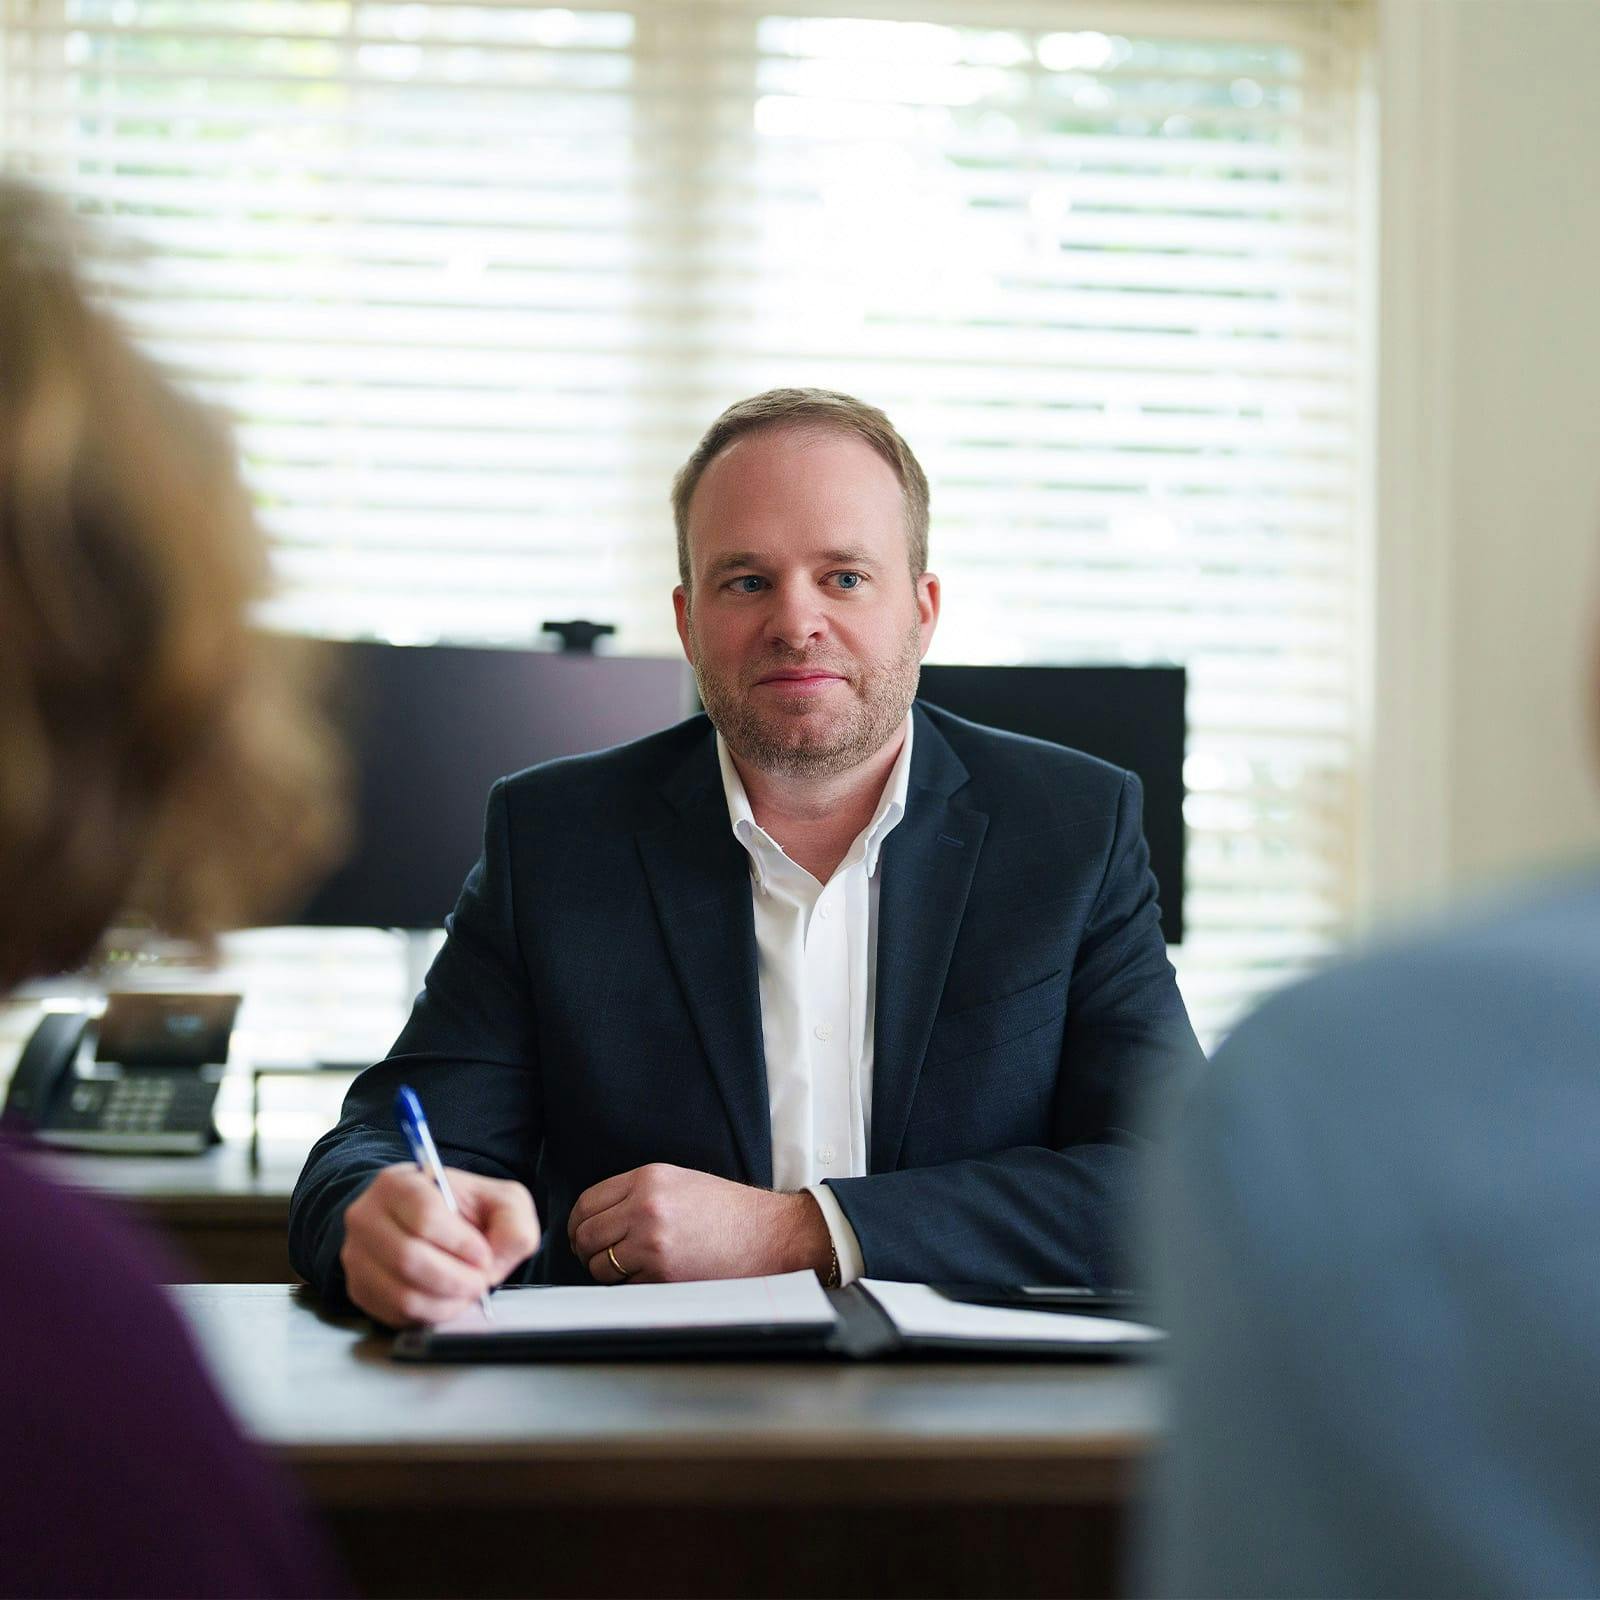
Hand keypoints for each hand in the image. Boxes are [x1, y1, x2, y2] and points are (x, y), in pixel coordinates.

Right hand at [340, 1163, 539, 1326]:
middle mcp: (367, 1217)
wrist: (432, 1229)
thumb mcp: (500, 1201)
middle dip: (455, 1277)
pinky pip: (394, 1313)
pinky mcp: (358, 1288)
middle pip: (409, 1258)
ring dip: (445, 1301)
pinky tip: (446, 1300)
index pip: (424, 1216)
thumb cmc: (465, 1211)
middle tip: (479, 1280)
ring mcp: (356, 1255)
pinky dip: (429, 1314)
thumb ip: (513, 1220)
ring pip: (401, 1292)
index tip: (482, 1254)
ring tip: (466, 1291)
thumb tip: (499, 1251)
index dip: (460, 1243)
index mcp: (399, 1183)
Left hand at [568, 1163, 830, 1283]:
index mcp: (648, 1179)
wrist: (769, 1234)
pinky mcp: (663, 1275)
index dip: (577, 1223)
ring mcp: (652, 1243)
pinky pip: (626, 1286)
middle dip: (586, 1250)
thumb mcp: (679, 1182)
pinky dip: (632, 1286)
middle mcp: (645, 1208)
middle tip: (595, 1256)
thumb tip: (598, 1218)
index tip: (580, 1234)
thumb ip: (637, 1193)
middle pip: (587, 1235)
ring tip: (629, 1268)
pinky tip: (653, 1276)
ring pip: (601, 1265)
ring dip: (607, 1271)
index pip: (587, 1202)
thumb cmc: (728, 1211)